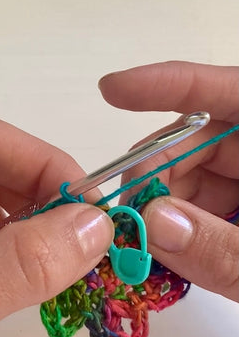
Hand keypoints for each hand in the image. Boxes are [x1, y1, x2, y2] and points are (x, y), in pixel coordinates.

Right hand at [99, 61, 238, 300]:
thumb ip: (227, 252)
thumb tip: (149, 224)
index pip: (228, 91)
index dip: (165, 84)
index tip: (110, 90)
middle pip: (205, 138)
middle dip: (158, 171)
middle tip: (126, 212)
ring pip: (203, 173)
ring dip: (168, 204)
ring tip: (148, 242)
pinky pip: (214, 201)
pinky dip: (188, 224)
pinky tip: (177, 249)